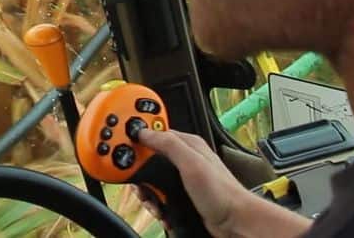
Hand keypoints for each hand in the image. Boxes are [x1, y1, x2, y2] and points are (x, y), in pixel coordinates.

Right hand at [135, 128, 252, 236]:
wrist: (235, 222)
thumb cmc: (222, 193)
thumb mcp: (192, 163)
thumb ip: (168, 144)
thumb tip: (144, 132)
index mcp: (186, 143)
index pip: (153, 131)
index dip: (135, 134)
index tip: (118, 139)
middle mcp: (182, 158)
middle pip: (147, 155)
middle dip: (136, 169)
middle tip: (134, 179)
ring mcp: (180, 176)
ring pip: (150, 176)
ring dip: (145, 189)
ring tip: (149, 198)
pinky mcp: (179, 193)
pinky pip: (157, 192)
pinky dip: (153, 200)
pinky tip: (158, 206)